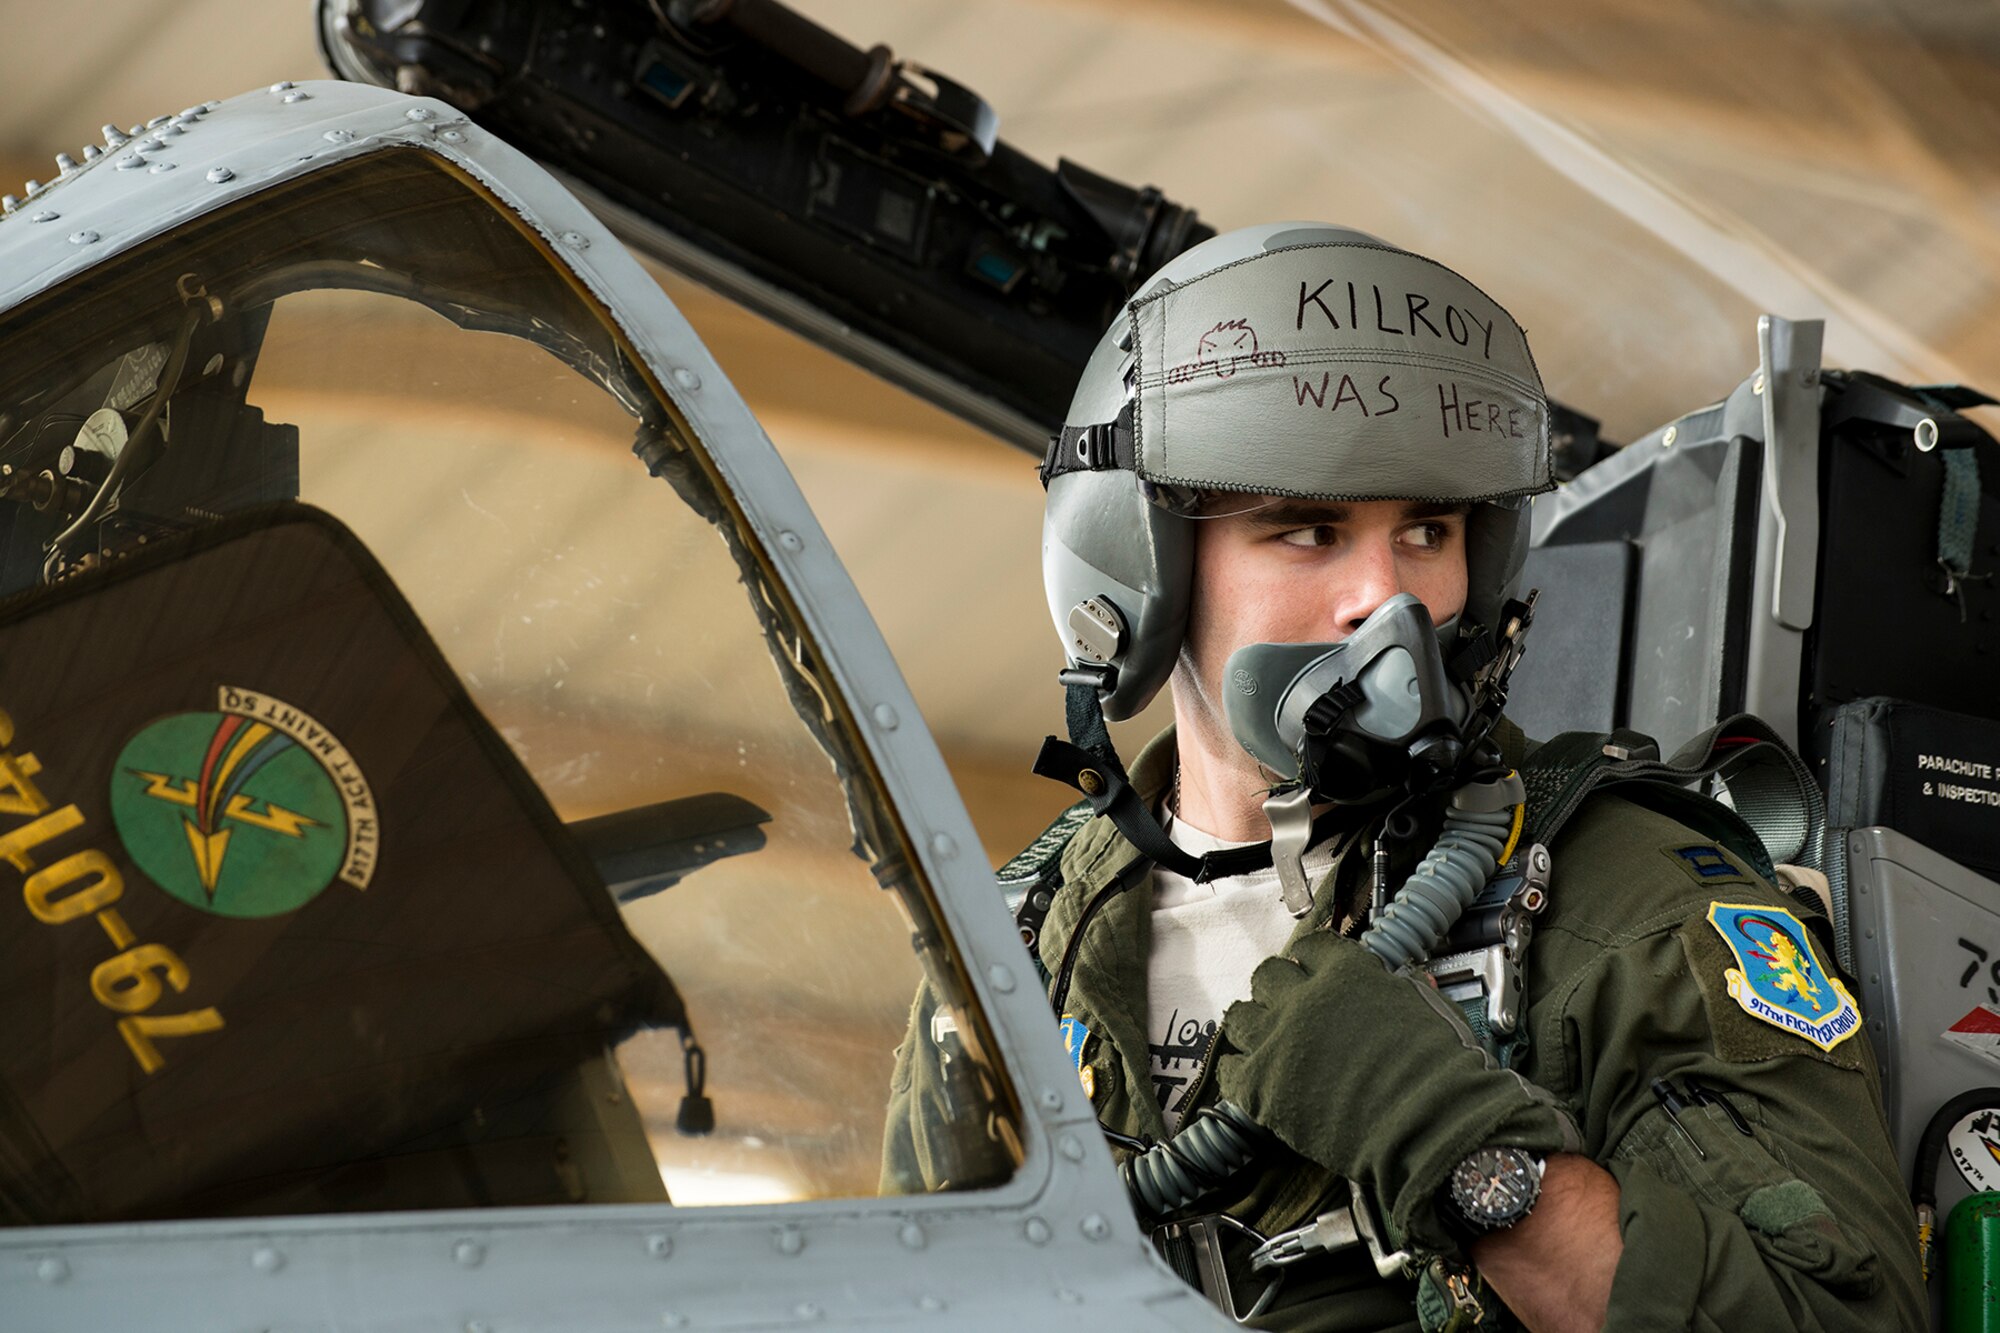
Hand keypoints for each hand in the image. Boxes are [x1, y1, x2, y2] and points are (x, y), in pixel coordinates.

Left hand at [1217, 931, 1579, 1252]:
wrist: (1430, 1127)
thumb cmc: (1440, 1072)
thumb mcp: (1424, 1008)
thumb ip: (1393, 990)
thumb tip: (1390, 983)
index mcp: (1344, 973)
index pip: (1311, 948)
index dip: (1313, 963)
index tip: (1315, 976)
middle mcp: (1303, 999)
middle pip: (1268, 976)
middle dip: (1279, 990)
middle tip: (1291, 1011)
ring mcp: (1277, 1042)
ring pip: (1240, 1016)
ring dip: (1253, 1026)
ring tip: (1266, 1043)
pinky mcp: (1261, 1087)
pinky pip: (1230, 1069)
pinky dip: (1240, 1072)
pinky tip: (1255, 1081)